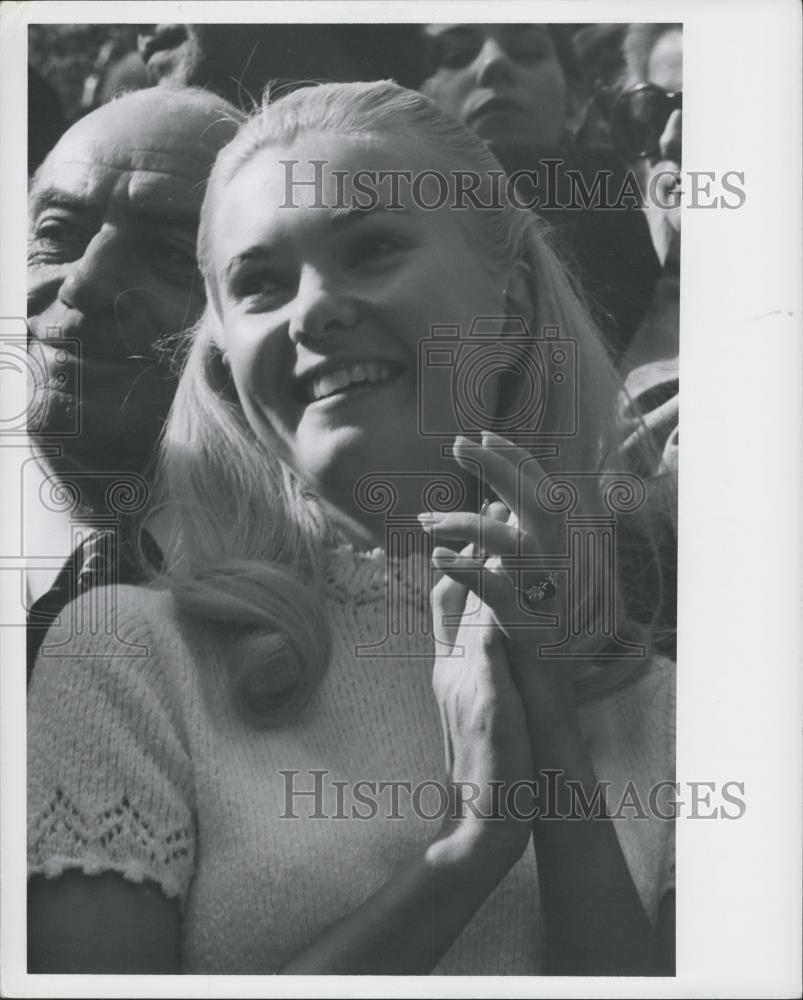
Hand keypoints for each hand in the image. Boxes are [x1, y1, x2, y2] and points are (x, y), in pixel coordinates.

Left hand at [420, 432, 592, 726]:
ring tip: (425, 520)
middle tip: (459, 443)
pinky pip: (495, 588)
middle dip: (497, 466)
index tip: (485, 435)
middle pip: (536, 499)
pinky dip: (465, 569)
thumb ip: (514, 539)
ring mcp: (545, 590)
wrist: (548, 686)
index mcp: (558, 545)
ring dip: (464, 523)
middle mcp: (558, 561)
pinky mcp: (527, 620)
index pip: (540, 488)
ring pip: (509, 541)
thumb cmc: (531, 626)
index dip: (514, 458)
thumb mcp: (526, 575)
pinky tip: (437, 557)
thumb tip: (494, 503)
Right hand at [429, 542, 533, 865]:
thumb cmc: (487, 766)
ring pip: (467, 619)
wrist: (480, 825)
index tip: (486, 521)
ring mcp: (465, 688)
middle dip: (473, 545)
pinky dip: (489, 633)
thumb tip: (488, 627)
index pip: (453, 600)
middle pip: (457, 596)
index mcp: (455, 666)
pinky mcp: (486, 712)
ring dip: (481, 572)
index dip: (468, 556)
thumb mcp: (479, 705)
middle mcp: (453, 669)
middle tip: (492, 501)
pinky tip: (501, 603)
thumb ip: (478, 665)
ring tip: (498, 531)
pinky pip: (487, 664)